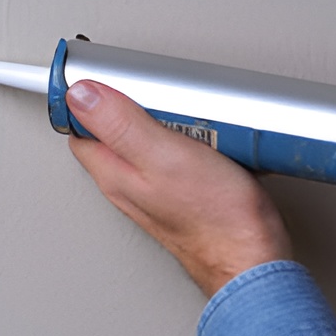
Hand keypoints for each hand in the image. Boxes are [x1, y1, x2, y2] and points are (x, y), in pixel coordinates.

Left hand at [66, 81, 290, 296]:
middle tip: (168, 101)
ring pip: (156, 140)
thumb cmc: (215, 221)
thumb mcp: (163, 157)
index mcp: (114, 174)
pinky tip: (217, 142)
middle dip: (141, 103)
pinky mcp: (189, 192)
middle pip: (120, 126)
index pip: (80, 125)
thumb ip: (119, 124)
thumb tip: (80, 94)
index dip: (87, 95)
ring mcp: (160, 190)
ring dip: (176, 121)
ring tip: (199, 121)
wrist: (255, 261)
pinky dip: (200, 140)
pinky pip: (186, 154)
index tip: (106, 75)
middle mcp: (131, 185)